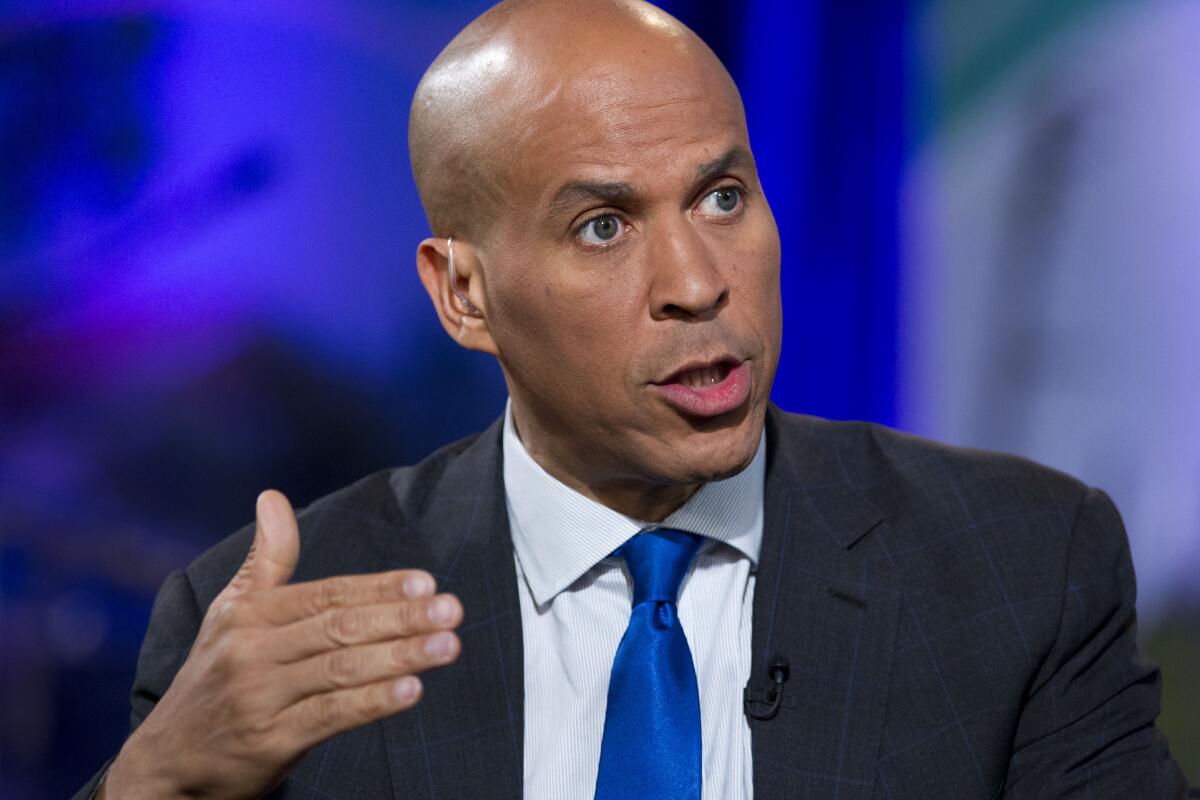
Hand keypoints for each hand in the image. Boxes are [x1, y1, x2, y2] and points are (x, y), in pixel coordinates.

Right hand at [102, 490, 462, 799]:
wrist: (165, 764)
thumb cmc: (212, 678)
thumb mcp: (230, 614)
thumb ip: (266, 559)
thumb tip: (273, 496)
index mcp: (249, 615)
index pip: (327, 594)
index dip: (378, 587)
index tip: (426, 582)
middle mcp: (251, 651)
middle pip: (339, 627)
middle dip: (401, 617)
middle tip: (452, 610)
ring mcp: (260, 697)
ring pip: (341, 669)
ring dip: (400, 656)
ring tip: (447, 646)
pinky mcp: (269, 742)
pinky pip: (330, 716)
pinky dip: (373, 703)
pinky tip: (411, 691)